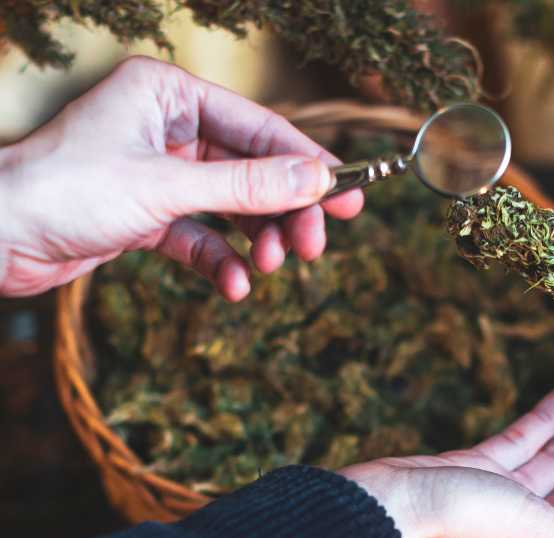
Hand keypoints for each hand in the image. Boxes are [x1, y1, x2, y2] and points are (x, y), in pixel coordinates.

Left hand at [0, 56, 362, 299]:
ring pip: (232, 205)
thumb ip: (248, 185)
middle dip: (284, 211)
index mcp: (169, 96)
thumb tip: (319, 180)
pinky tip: (232, 285)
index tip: (349, 195)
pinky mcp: (148, 214)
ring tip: (273, 268)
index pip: (260, 128)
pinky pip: (201, 235)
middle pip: (253, 169)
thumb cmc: (64, 190)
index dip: (307, 165)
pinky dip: (220, 260)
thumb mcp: (168, 187)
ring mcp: (159, 172)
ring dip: (257, 239)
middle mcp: (168, 128)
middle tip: (314, 246)